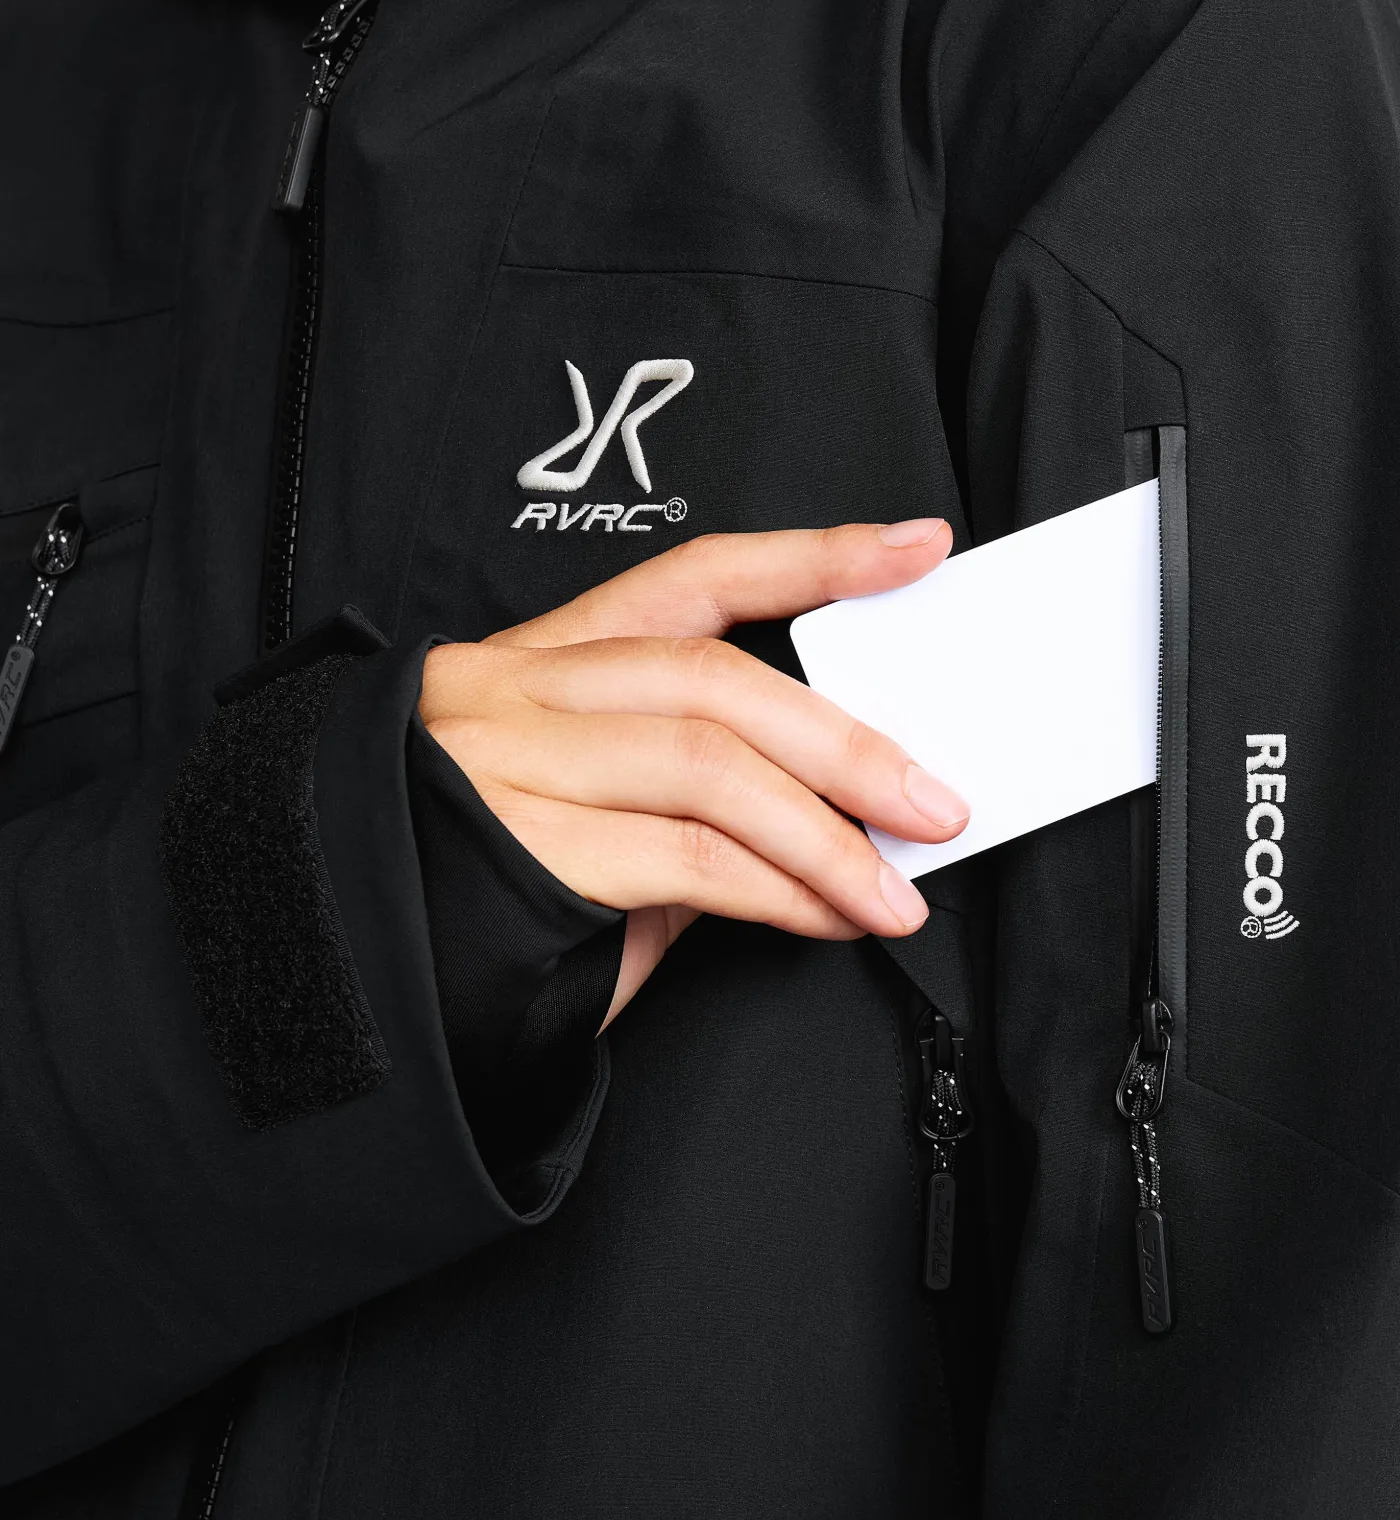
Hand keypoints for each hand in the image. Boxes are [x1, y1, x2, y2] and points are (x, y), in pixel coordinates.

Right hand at [418, 521, 968, 1028]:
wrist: (345, 973)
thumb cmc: (476, 893)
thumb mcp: (590, 820)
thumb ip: (685, 802)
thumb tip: (824, 816)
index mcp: (547, 660)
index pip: (695, 576)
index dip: (811, 557)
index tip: (913, 545)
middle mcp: (520, 691)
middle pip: (717, 679)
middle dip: (845, 744)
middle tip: (934, 803)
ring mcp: (508, 763)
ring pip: (709, 765)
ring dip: (826, 837)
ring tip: (892, 893)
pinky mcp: (515, 848)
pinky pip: (685, 857)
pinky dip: (777, 889)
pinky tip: (823, 917)